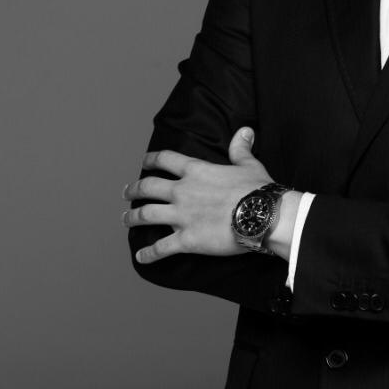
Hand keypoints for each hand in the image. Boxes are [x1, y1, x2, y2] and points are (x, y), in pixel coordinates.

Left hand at [123, 127, 270, 263]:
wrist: (262, 215)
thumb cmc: (257, 189)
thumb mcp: (249, 165)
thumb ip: (240, 149)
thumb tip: (244, 131)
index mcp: (196, 171)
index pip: (165, 160)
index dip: (150, 160)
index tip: (143, 162)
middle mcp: (182, 191)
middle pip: (148, 187)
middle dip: (133, 190)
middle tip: (127, 193)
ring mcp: (181, 216)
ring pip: (146, 215)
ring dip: (132, 218)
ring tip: (125, 219)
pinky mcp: (186, 240)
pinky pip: (161, 248)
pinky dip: (148, 254)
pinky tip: (140, 257)